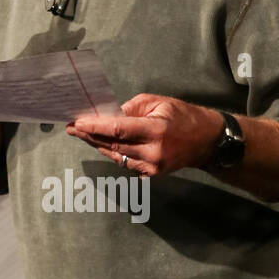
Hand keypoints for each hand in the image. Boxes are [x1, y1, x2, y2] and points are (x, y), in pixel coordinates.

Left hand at [66, 94, 223, 176]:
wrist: (207, 142)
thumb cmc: (183, 116)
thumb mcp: (159, 103)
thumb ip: (131, 109)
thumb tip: (108, 114)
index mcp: (155, 131)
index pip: (117, 130)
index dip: (94, 127)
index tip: (77, 122)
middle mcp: (152, 153)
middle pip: (112, 145)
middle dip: (89, 136)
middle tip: (72, 127)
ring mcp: (152, 167)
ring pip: (116, 156)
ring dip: (97, 145)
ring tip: (81, 134)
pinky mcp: (151, 175)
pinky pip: (125, 163)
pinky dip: (112, 152)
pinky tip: (102, 144)